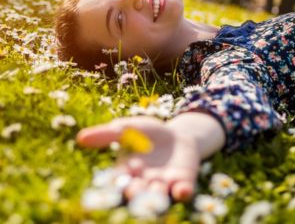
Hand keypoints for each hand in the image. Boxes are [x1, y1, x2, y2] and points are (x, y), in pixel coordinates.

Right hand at [76, 116, 201, 201]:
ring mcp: (164, 185)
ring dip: (156, 195)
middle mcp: (143, 183)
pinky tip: (181, 188)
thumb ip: (106, 135)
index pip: (118, 180)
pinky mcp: (183, 182)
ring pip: (158, 196)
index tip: (116, 177)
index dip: (117, 180)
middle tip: (133, 189)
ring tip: (156, 187)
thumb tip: (80, 138)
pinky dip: (182, 192)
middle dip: (135, 192)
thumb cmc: (147, 133)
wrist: (176, 134)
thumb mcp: (127, 129)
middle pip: (137, 193)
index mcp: (127, 172)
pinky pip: (182, 192)